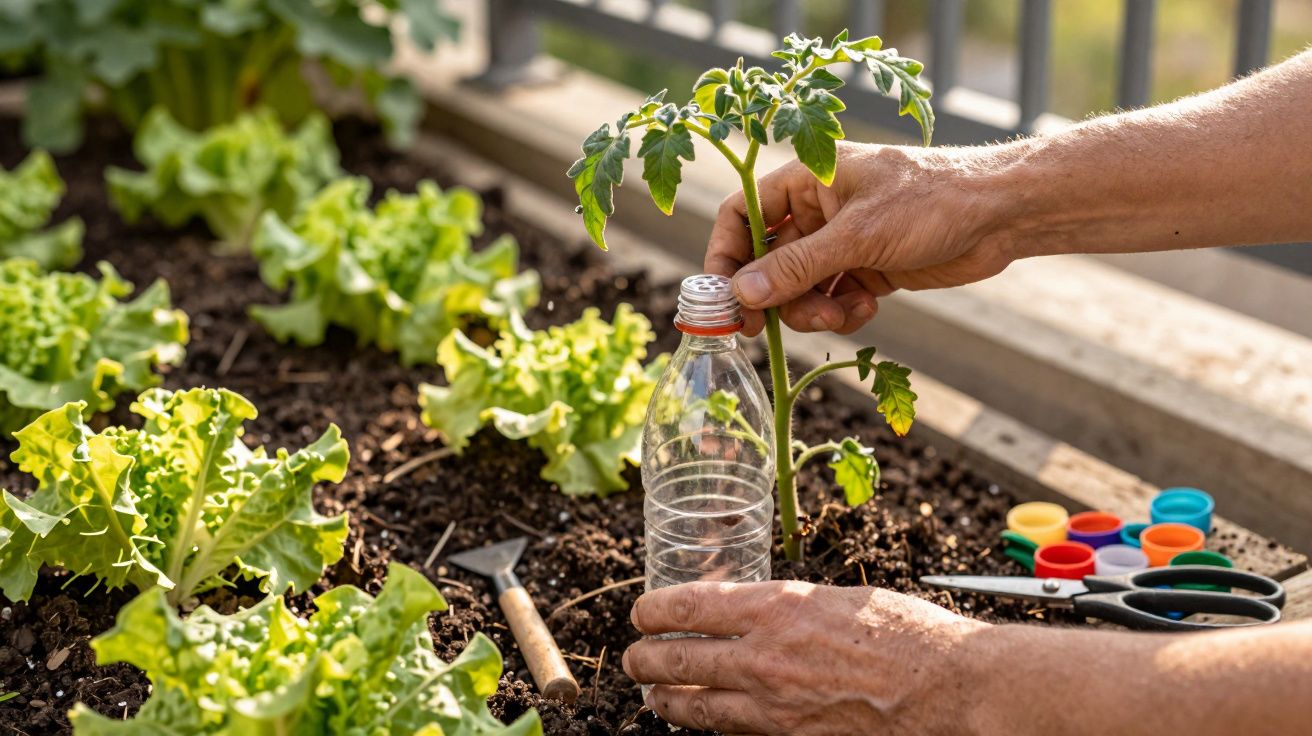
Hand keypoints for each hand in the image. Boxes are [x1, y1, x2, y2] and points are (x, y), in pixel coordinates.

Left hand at [622, 580, 986, 734]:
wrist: (951, 689)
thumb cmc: (908, 634)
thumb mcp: (840, 599)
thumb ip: (793, 608)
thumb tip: (762, 612)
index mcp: (778, 606)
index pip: (691, 605)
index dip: (656, 609)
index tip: (641, 612)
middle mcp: (765, 655)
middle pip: (681, 659)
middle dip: (646, 660)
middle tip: (633, 659)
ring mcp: (776, 704)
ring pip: (698, 706)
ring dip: (667, 701)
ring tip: (653, 698)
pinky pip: (737, 734)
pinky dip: (713, 727)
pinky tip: (705, 723)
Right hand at [706, 142, 1017, 335]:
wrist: (1000, 215)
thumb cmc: (930, 202)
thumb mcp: (858, 236)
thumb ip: (796, 267)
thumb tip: (742, 295)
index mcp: (806, 181)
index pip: (740, 215)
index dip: (724, 256)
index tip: (725, 299)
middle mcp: (817, 211)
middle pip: (766, 262)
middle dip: (774, 296)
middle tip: (769, 330)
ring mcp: (841, 242)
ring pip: (798, 289)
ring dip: (811, 310)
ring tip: (840, 313)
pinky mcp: (866, 270)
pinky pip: (831, 300)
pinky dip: (841, 312)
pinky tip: (868, 307)